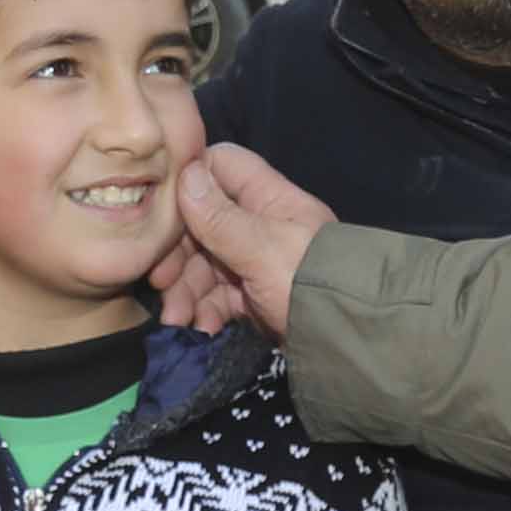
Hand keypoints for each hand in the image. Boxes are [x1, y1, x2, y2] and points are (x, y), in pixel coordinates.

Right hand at [170, 148, 332, 345]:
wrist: (349, 344)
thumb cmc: (309, 284)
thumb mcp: (263, 250)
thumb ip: (221, 217)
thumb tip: (187, 174)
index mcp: (269, 199)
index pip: (223, 167)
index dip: (188, 181)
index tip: (160, 209)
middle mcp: (261, 225)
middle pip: (204, 223)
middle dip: (179, 255)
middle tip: (160, 282)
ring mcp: (257, 262)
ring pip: (206, 264)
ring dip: (186, 291)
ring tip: (177, 320)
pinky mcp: (255, 297)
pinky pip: (219, 296)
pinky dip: (205, 311)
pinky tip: (201, 329)